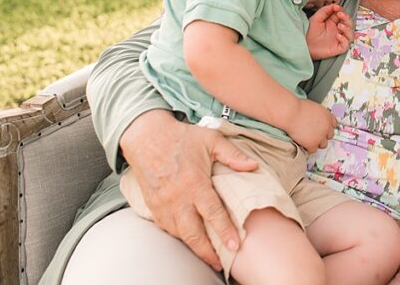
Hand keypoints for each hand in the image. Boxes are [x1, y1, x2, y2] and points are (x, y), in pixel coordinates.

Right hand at [119, 110, 257, 269]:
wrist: (146, 136)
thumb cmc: (181, 137)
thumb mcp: (211, 139)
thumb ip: (233, 155)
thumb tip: (253, 166)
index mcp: (195, 183)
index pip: (213, 214)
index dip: (225, 231)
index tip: (235, 245)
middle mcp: (178, 198)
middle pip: (193, 233)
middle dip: (208, 252)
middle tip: (220, 263)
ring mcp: (163, 204)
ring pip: (179, 234)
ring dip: (193, 247)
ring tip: (208, 255)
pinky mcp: (153, 206)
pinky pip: (166, 228)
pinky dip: (178, 237)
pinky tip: (188, 240)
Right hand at [285, 99, 337, 151]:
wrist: (291, 114)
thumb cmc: (298, 108)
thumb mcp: (313, 108)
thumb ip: (318, 115)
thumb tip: (316, 120)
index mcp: (328, 116)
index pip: (334, 124)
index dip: (327, 126)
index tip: (322, 128)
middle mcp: (327, 127)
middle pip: (330, 135)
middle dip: (323, 135)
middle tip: (314, 134)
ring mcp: (320, 136)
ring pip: (323, 145)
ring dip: (317, 143)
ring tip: (308, 140)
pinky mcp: (312, 144)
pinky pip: (313, 150)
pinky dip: (308, 148)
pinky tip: (303, 144)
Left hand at [306, 3, 352, 58]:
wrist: (305, 45)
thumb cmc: (310, 33)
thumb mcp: (316, 18)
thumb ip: (325, 10)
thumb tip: (335, 5)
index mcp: (333, 23)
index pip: (343, 16)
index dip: (342, 11)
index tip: (338, 8)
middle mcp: (338, 31)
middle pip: (349, 24)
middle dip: (347, 18)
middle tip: (340, 15)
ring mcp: (339, 39)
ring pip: (351, 34)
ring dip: (347, 29)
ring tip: (340, 26)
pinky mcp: (338, 48)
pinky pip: (347, 44)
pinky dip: (344, 39)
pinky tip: (338, 36)